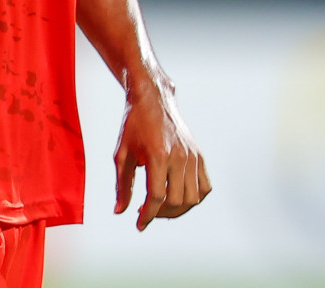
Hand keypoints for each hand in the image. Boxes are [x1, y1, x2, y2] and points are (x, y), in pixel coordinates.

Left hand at [114, 81, 210, 230]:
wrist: (153, 100)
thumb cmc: (133, 126)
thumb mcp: (122, 154)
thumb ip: (122, 184)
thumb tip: (120, 211)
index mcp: (158, 154)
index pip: (157, 196)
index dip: (148, 215)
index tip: (139, 224)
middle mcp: (180, 156)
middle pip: (177, 200)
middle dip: (160, 213)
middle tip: (146, 212)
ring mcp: (193, 156)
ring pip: (193, 198)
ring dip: (178, 210)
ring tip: (161, 207)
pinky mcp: (199, 156)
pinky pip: (205, 187)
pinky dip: (194, 198)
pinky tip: (178, 198)